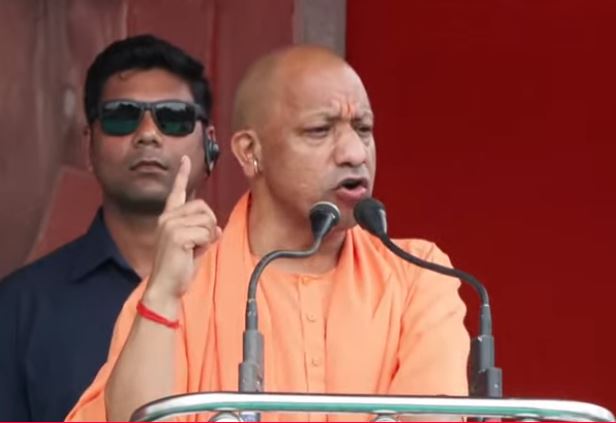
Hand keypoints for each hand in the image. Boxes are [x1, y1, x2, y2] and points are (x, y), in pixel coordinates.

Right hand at [144, 156, 220, 312]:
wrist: (166, 286)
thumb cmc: (179, 267)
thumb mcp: (194, 246)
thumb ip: (204, 233)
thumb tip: (216, 228)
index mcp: (169, 218)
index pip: (177, 192)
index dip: (182, 175)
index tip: (185, 159)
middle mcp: (167, 218)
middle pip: (204, 208)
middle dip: (209, 225)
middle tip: (199, 243)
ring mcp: (170, 225)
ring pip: (207, 221)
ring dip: (207, 237)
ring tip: (193, 250)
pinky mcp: (177, 235)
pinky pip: (206, 233)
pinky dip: (205, 245)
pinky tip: (192, 254)